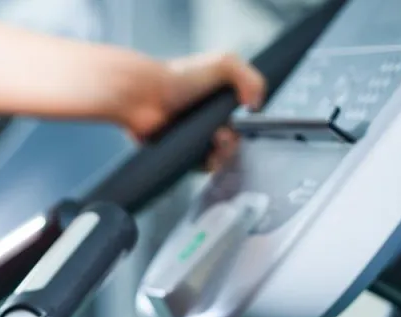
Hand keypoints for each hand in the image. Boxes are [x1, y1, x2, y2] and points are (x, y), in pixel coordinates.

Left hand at [119, 51, 266, 170]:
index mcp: (217, 102)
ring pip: (218, 159)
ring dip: (222, 155)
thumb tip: (257, 104)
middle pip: (233, 145)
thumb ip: (251, 78)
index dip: (247, 127)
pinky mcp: (177, 156)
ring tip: (213, 142)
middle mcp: (205, 122)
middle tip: (221, 135)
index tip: (243, 122)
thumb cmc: (176, 76)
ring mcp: (191, 140)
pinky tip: (201, 154)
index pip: (243, 123)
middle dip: (233, 144)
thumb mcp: (223, 63)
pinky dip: (204, 165)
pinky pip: (197, 169)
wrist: (143, 94)